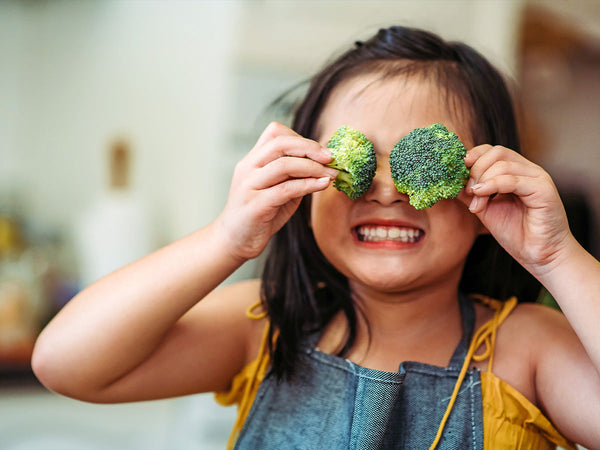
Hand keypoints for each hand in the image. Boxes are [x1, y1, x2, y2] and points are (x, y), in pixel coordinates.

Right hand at [217, 122, 335, 261]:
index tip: (321, 151)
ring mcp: (249, 185)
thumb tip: (325, 164)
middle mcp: (248, 168)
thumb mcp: (278, 189)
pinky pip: (286, 189)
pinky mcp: (255, 205)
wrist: (235, 241)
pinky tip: (322, 185)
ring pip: (284, 165)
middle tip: (331, 158)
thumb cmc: (260, 214)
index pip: (275, 133)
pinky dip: (308, 184)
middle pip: (280, 143)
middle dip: (310, 148)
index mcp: (252, 160)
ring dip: (313, 168)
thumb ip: (295, 175)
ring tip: (331, 174)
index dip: (301, 138)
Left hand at [460, 145, 573, 277]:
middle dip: (475, 169)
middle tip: (467, 191)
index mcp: (515, 172)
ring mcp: (537, 177)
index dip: (472, 157)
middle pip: (496, 153)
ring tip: (476, 204)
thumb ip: (469, 193)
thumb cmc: (516, 233)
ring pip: (502, 165)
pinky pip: (513, 180)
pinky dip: (492, 185)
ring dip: (481, 182)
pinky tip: (480, 196)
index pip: (491, 151)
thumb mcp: (485, 209)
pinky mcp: (543, 189)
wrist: (540, 255)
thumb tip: (449, 181)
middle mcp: (528, 170)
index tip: (457, 172)